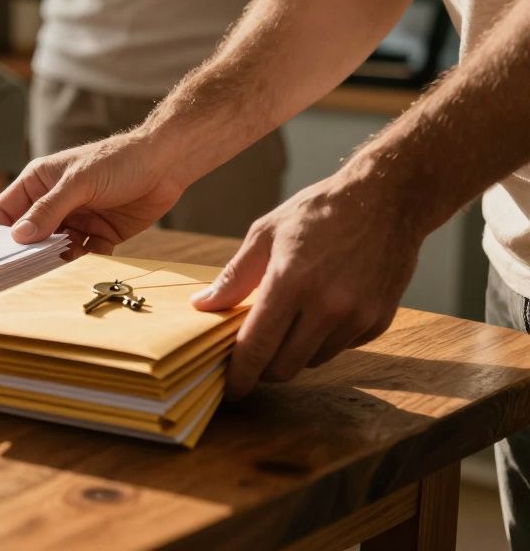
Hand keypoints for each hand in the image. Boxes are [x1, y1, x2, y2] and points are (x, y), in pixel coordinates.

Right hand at [0, 133, 183, 253]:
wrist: (166, 163)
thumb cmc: (118, 161)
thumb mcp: (79, 183)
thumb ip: (48, 210)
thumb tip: (18, 237)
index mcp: (38, 183)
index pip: (5, 211)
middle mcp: (54, 203)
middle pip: (30, 235)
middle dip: (29, 252)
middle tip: (27, 272)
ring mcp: (76, 219)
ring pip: (56, 249)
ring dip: (58, 260)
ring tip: (59, 269)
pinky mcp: (99, 234)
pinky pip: (84, 256)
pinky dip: (84, 262)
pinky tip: (88, 263)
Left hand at [191, 171, 422, 398]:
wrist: (386, 199)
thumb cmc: (318, 212)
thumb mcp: (265, 233)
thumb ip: (234, 276)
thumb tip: (202, 306)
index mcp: (291, 282)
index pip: (257, 347)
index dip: (239, 374)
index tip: (229, 389)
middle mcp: (327, 306)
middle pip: (284, 366)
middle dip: (263, 368)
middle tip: (252, 353)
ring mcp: (358, 316)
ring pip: (312, 361)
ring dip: (294, 352)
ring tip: (289, 320)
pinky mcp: (379, 321)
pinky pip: (341, 349)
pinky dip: (324, 340)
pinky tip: (321, 310)